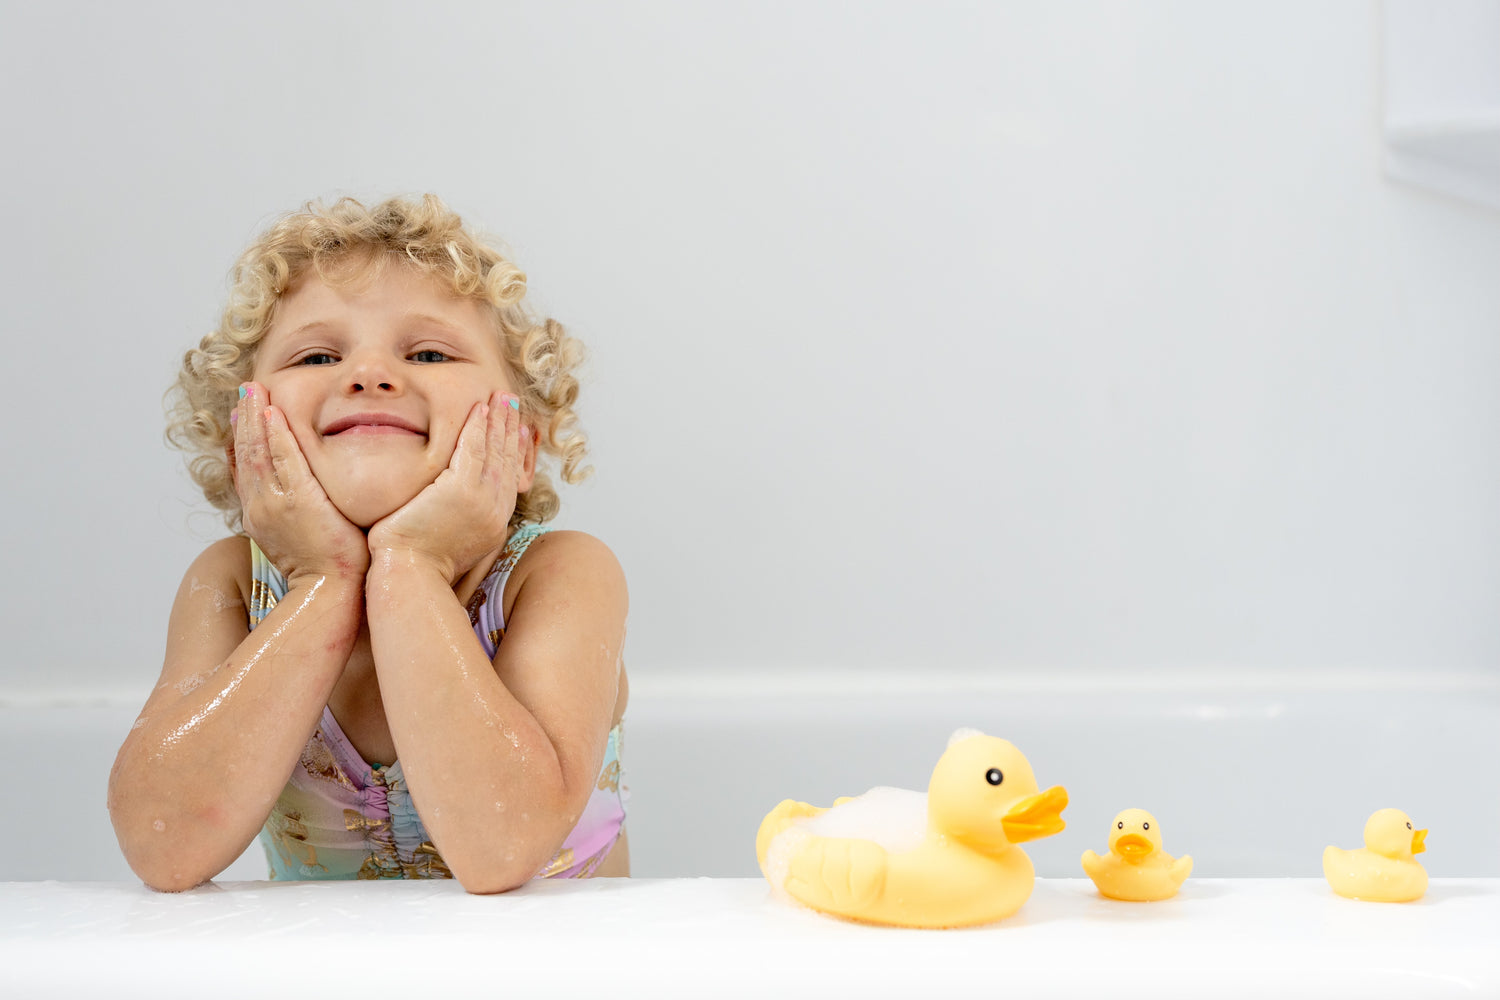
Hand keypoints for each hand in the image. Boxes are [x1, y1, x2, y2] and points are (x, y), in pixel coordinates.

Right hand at [229, 382, 368, 583]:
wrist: (329, 593)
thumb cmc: (327, 570)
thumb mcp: (303, 538)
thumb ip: (300, 514)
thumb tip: (308, 499)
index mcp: (260, 516)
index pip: (245, 470)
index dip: (242, 440)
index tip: (243, 415)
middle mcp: (261, 507)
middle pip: (246, 455)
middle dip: (246, 420)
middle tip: (246, 391)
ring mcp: (276, 504)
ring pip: (258, 452)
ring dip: (256, 418)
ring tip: (254, 391)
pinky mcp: (299, 502)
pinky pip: (283, 461)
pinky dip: (276, 435)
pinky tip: (274, 412)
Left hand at [367, 390, 527, 583]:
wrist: (409, 577)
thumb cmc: (417, 566)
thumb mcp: (451, 544)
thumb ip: (461, 522)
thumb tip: (457, 510)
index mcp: (494, 524)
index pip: (510, 480)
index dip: (514, 452)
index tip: (517, 431)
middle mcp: (495, 511)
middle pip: (508, 461)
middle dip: (511, 429)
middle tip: (513, 404)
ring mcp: (482, 500)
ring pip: (494, 451)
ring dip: (498, 420)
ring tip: (500, 397)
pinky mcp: (462, 490)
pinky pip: (473, 449)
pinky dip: (478, 426)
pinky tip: (479, 408)